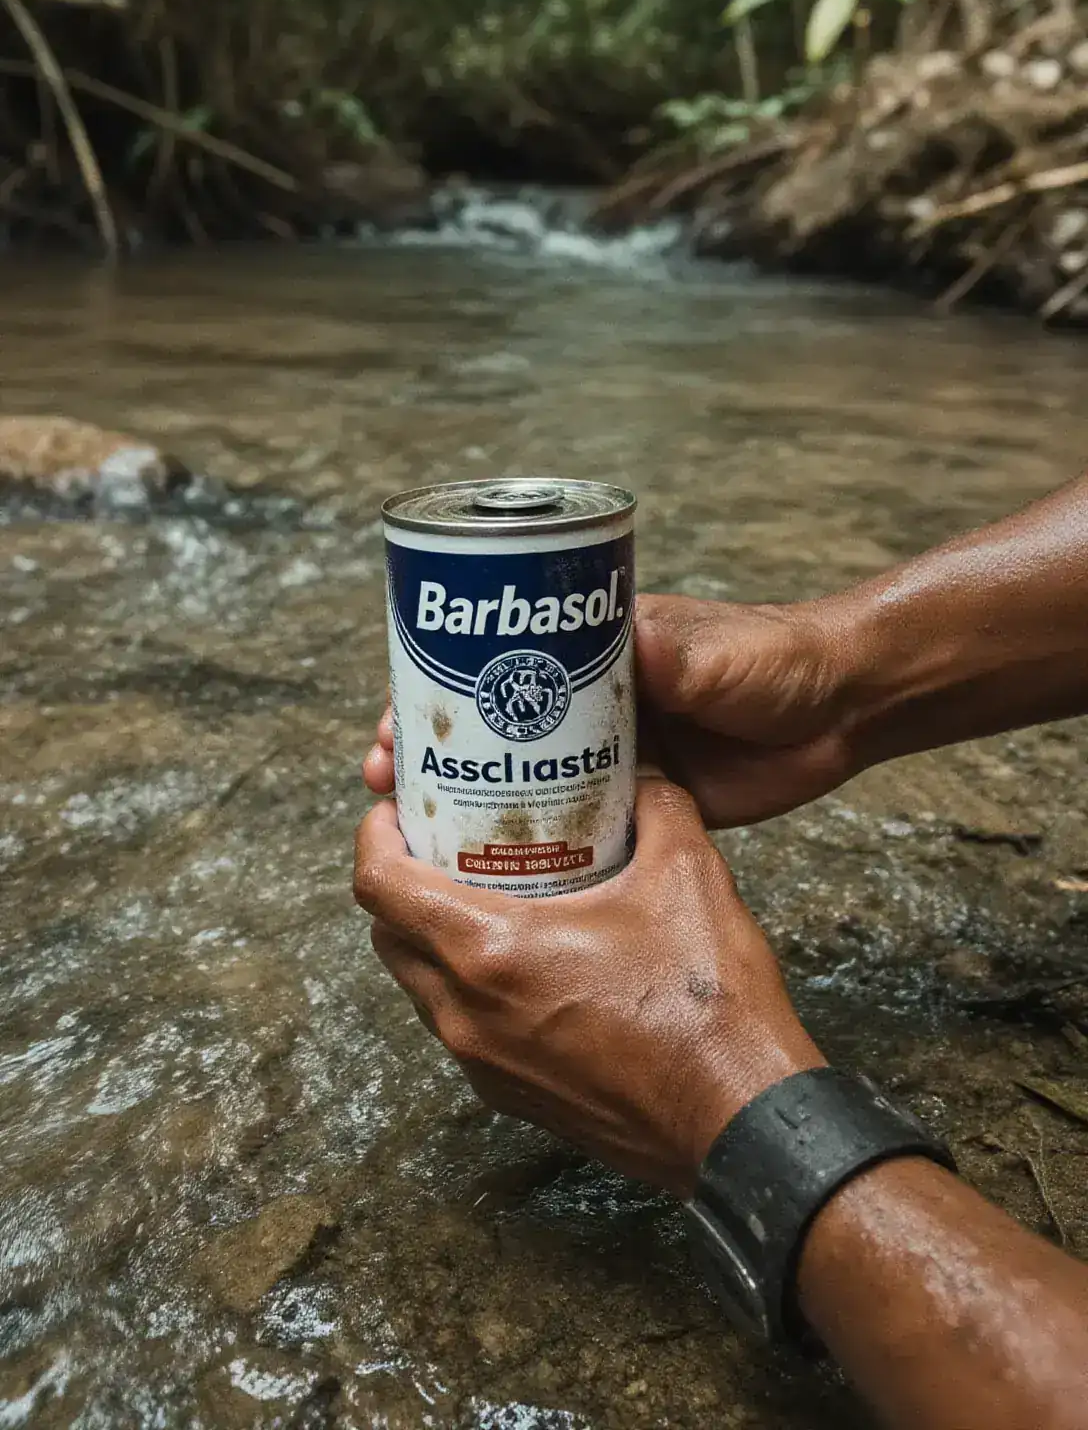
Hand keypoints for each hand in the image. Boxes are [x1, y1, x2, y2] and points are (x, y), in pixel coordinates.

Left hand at [353, 776, 824, 1194]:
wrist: (736, 1120)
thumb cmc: (705, 1005)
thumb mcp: (687, 876)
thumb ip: (658, 806)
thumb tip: (641, 775)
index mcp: (487, 952)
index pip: (379, 885)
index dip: (374, 836)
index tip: (393, 810)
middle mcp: (465, 1012)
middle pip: (388, 934)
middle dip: (402, 881)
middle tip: (443, 841)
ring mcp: (482, 1061)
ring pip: (420, 984)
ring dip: (433, 935)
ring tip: (484, 892)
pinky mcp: (508, 1093)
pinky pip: (460, 1024)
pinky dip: (468, 983)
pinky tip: (526, 955)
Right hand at [364, 595, 863, 826]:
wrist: (842, 708)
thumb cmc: (775, 658)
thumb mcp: (711, 649)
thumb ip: (668, 652)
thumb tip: (613, 653)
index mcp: (591, 653)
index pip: (490, 663)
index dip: (433, 690)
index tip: (393, 723)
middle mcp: (588, 702)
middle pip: (489, 725)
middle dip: (430, 752)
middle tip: (386, 788)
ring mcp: (611, 755)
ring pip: (520, 779)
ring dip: (467, 802)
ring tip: (417, 837)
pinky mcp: (641, 802)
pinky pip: (571, 823)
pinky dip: (529, 843)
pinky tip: (487, 874)